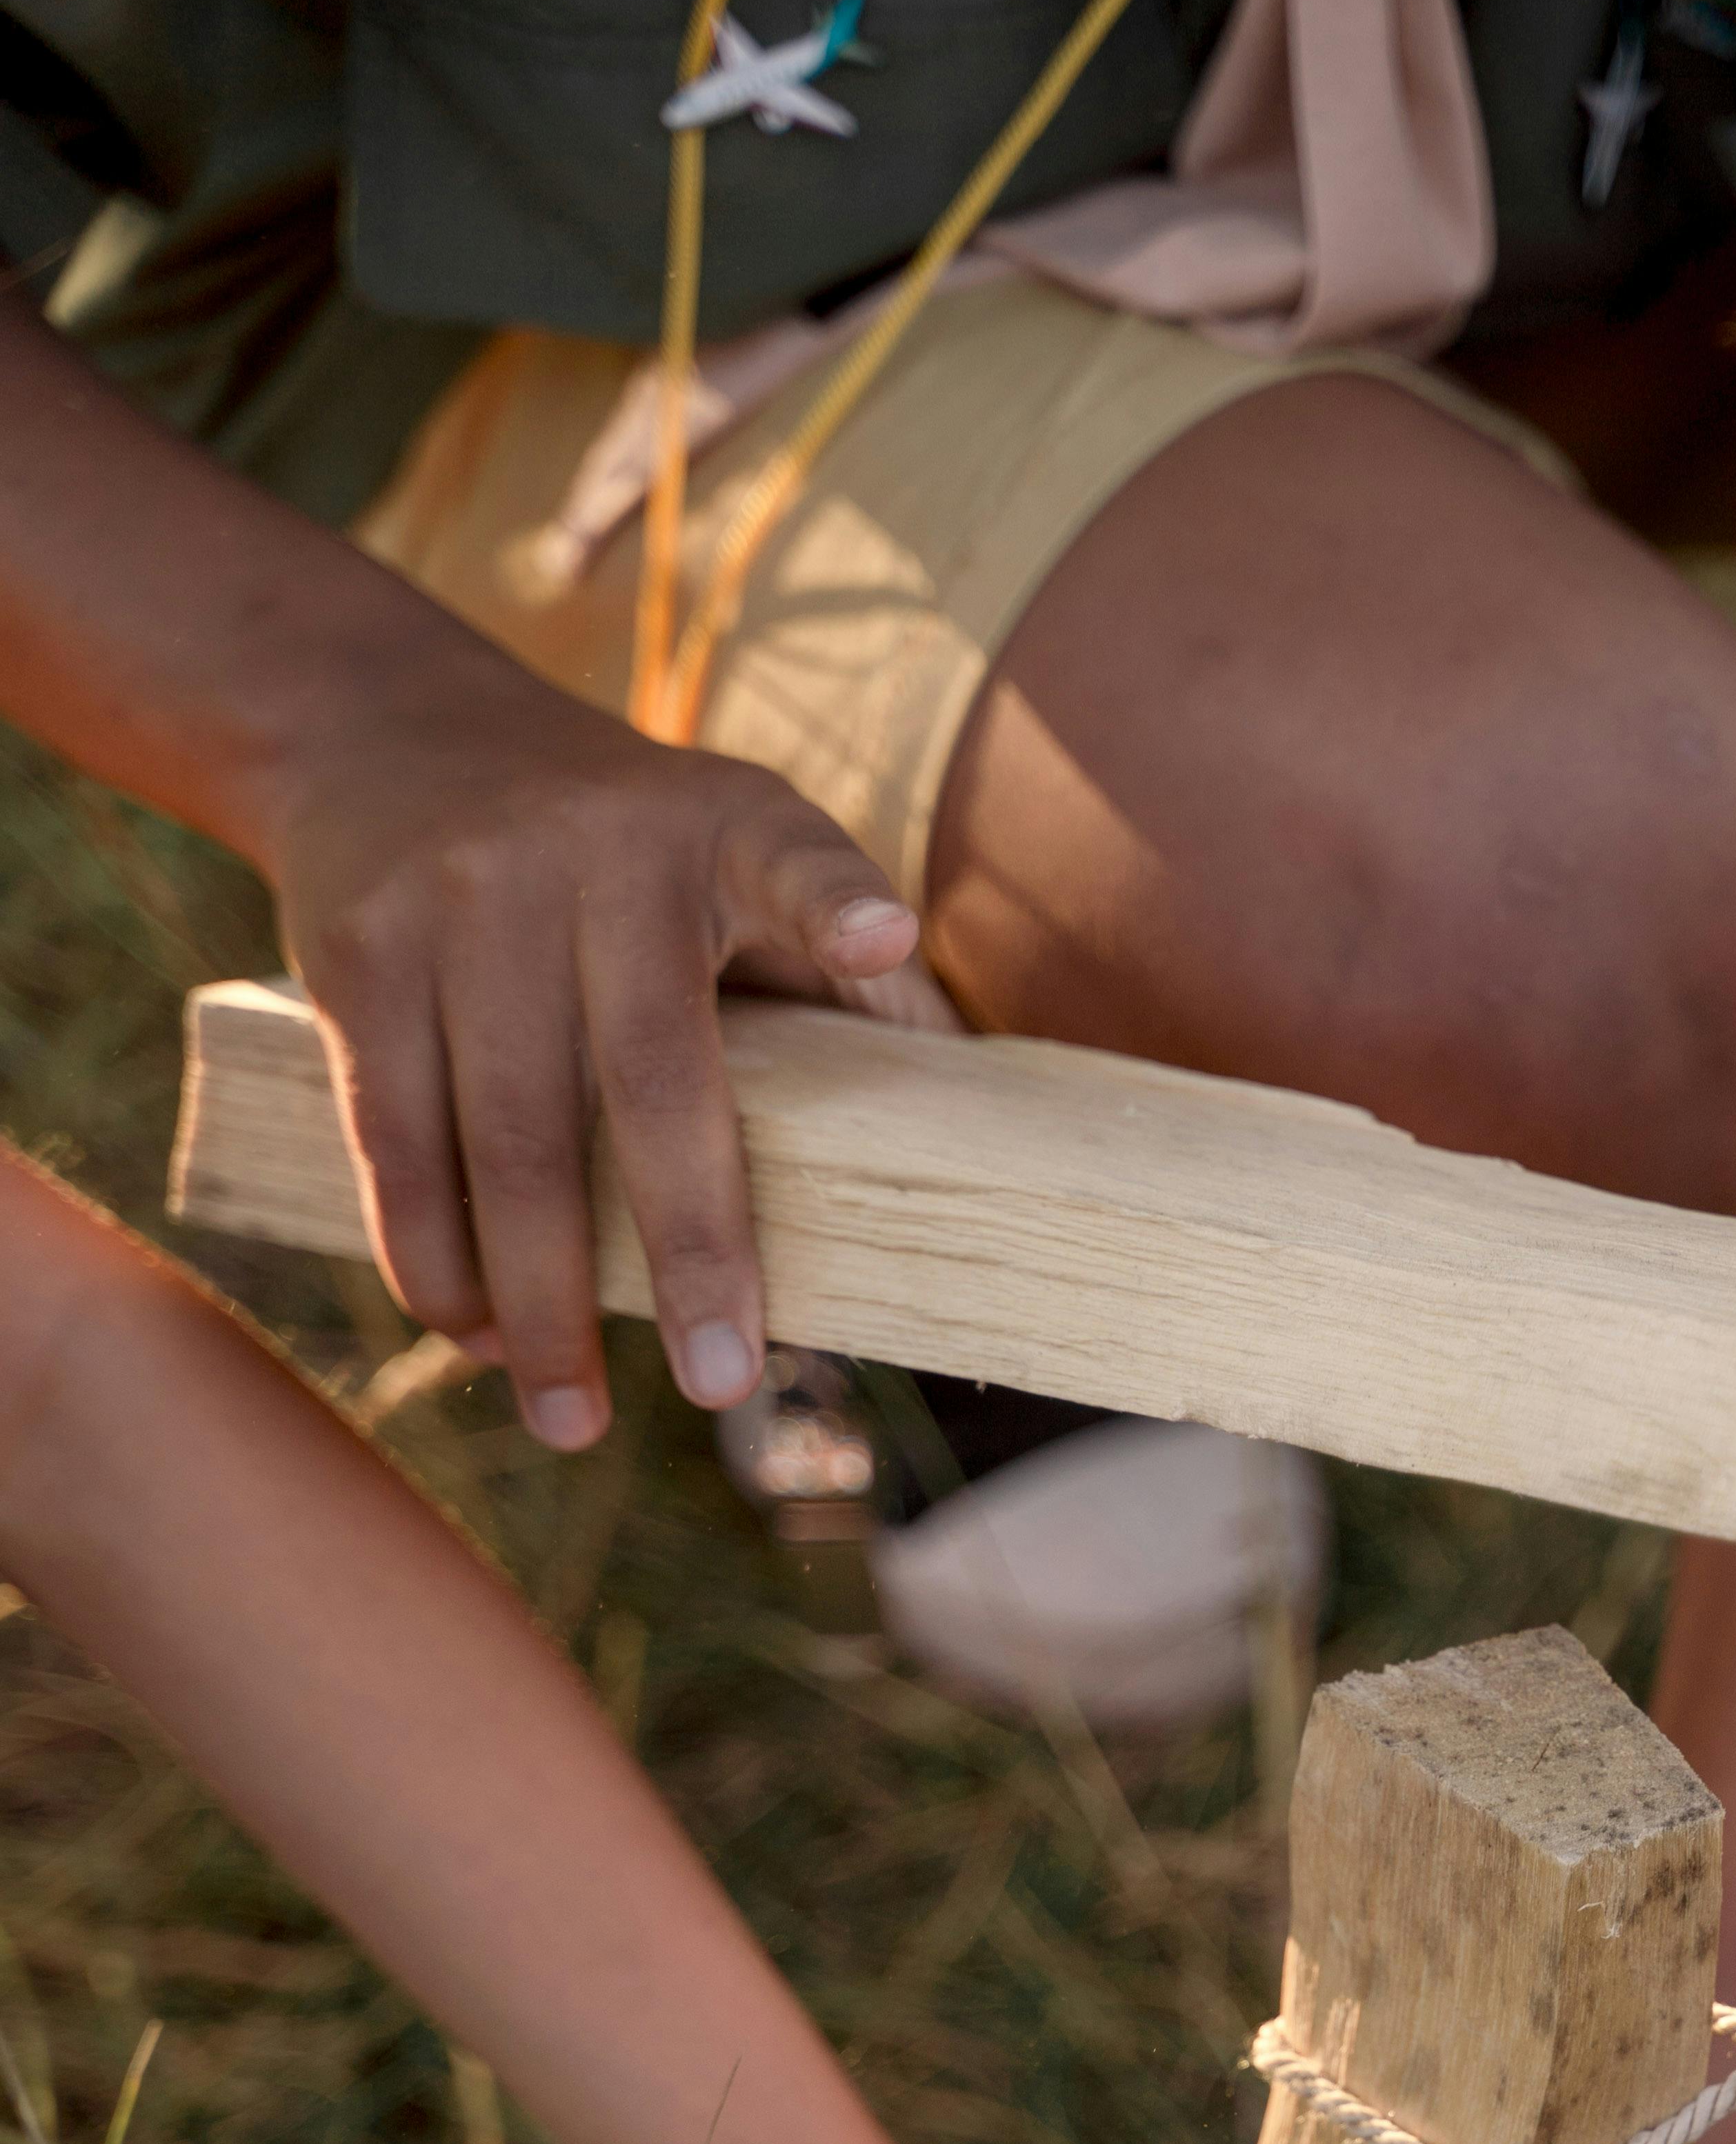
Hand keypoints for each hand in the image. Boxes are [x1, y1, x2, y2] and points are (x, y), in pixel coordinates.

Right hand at [269, 637, 923, 1448]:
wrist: (389, 726)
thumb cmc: (623, 844)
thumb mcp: (738, 848)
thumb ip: (839, 970)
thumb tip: (970, 1129)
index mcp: (723, 829)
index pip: (796, 861)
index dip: (836, 906)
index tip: (882, 941)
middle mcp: (593, 854)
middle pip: (644, 1083)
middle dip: (687, 1250)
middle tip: (720, 1390)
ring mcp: (463, 901)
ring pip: (505, 1140)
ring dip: (538, 1302)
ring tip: (571, 1417)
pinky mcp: (358, 952)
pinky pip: (394, 1139)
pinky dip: (432, 1255)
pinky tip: (474, 1335)